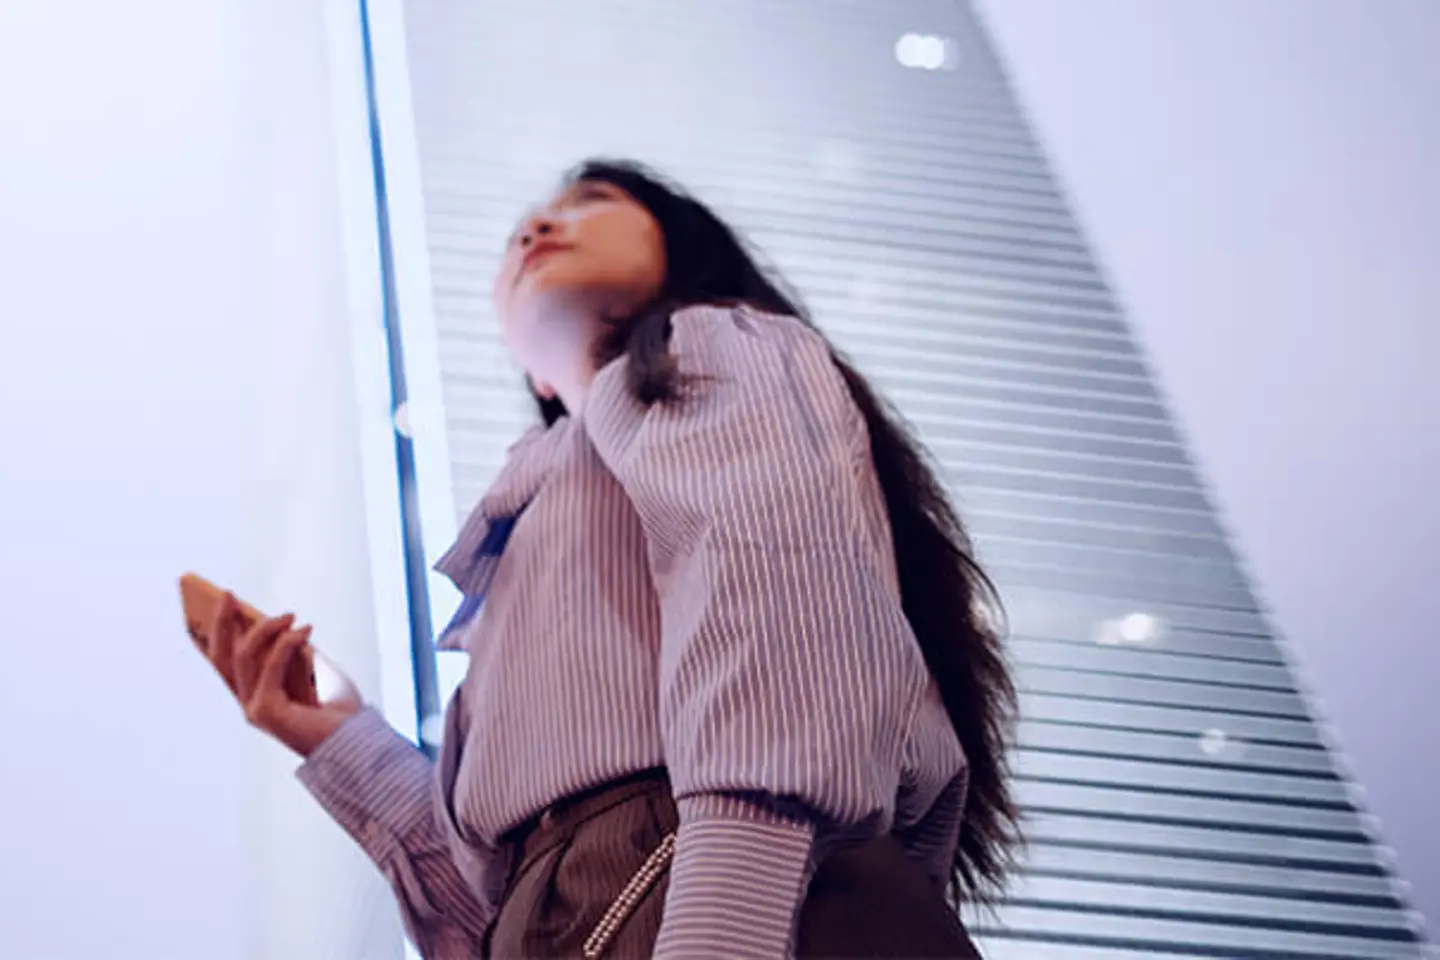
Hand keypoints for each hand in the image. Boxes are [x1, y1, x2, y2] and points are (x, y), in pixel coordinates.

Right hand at [199, 592, 362, 757]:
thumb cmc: (339, 710)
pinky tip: (306, 630)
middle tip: (228, 594)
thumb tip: (278, 623)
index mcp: (256, 697)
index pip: (225, 663)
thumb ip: (292, 652)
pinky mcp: (267, 711)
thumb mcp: (313, 671)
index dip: (217, 632)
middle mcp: (249, 704)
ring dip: (266, 629)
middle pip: (222, 658)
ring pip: (244, 657)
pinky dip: (288, 643)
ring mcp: (255, 709)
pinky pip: (271, 667)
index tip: (221, 601)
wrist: (356, 741)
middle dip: (222, 622)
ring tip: (290, 614)